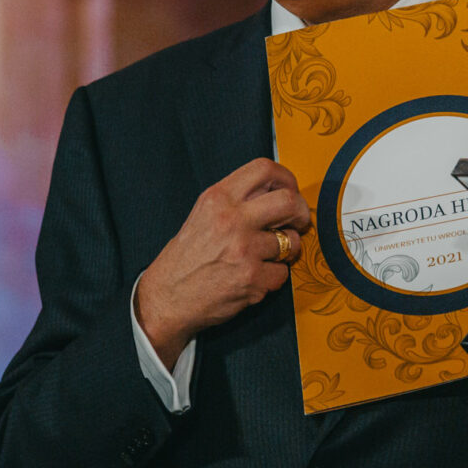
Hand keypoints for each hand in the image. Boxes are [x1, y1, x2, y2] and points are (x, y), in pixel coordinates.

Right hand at [135, 158, 309, 366]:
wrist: (166, 297)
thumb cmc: (187, 257)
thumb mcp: (204, 214)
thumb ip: (238, 200)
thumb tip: (279, 192)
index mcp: (218, 198)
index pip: (264, 169)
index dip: (286, 178)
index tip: (290, 190)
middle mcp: (231, 220)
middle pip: (288, 201)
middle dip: (300, 213)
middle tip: (297, 223)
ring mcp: (243, 250)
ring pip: (291, 241)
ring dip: (286, 250)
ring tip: (267, 256)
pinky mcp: (252, 279)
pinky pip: (282, 273)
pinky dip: (273, 277)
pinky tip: (254, 277)